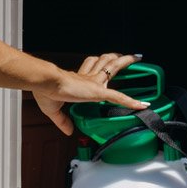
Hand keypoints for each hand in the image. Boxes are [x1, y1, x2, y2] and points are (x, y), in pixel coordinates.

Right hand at [32, 53, 147, 136]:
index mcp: (77, 80)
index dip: (96, 63)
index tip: (101, 61)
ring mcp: (94, 83)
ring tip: (137, 58)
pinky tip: (141, 105)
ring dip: (126, 62)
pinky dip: (131, 101)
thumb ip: (63, 121)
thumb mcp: (53, 110)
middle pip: (105, 62)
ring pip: (113, 68)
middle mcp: (88, 78)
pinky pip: (118, 97)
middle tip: (126, 56)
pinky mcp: (98, 91)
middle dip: (116, 57)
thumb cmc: (45, 91)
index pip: (90, 67)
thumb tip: (68, 131)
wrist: (46, 83)